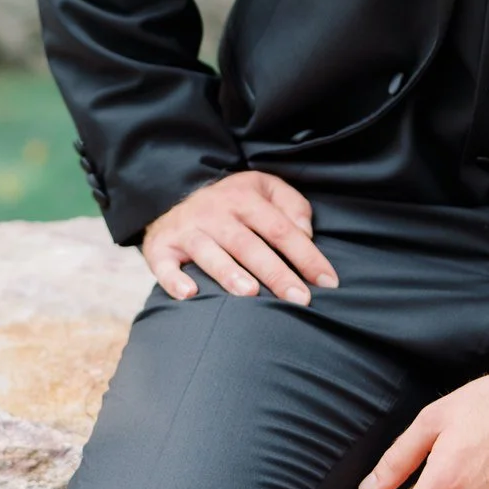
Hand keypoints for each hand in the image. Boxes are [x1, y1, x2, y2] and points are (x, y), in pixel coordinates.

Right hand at [141, 172, 339, 304]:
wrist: (173, 196)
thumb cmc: (233, 203)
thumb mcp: (265, 189)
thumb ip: (291, 206)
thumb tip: (306, 234)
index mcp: (245, 198)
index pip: (281, 228)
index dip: (306, 255)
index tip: (328, 282)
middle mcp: (215, 212)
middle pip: (249, 245)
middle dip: (276, 273)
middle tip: (300, 299)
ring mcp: (187, 229)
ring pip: (210, 252)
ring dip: (229, 273)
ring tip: (250, 294)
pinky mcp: (161, 247)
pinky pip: (165, 265)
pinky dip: (174, 280)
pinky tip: (190, 295)